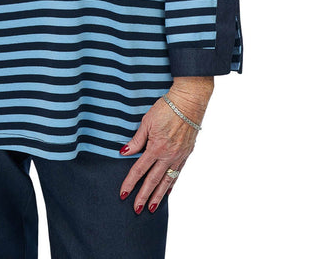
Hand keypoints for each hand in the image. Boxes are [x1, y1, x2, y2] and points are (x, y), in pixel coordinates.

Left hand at [118, 77, 212, 213]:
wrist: (189, 102)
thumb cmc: (166, 108)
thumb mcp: (147, 121)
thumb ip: (137, 139)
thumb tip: (124, 152)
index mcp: (156, 147)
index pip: (140, 169)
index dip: (130, 182)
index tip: (123, 194)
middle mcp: (168, 155)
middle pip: (153, 180)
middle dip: (143, 196)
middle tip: (136, 209)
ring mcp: (179, 156)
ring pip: (167, 181)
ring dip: (158, 196)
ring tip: (151, 207)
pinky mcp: (186, 154)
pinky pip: (177, 173)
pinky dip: (171, 184)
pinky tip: (167, 191)